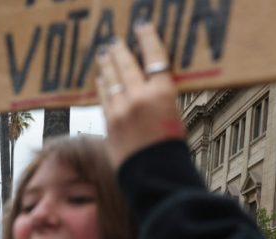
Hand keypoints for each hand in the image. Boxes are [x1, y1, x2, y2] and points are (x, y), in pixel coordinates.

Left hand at [96, 22, 183, 169]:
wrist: (153, 173)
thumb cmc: (169, 146)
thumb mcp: (174, 114)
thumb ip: (159, 96)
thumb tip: (147, 84)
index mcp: (162, 93)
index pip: (155, 57)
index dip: (147, 39)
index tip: (142, 27)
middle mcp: (139, 97)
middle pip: (126, 65)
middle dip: (119, 50)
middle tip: (114, 41)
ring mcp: (120, 109)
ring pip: (111, 79)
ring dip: (107, 65)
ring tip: (103, 55)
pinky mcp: (109, 122)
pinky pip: (104, 97)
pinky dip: (102, 86)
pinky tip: (101, 79)